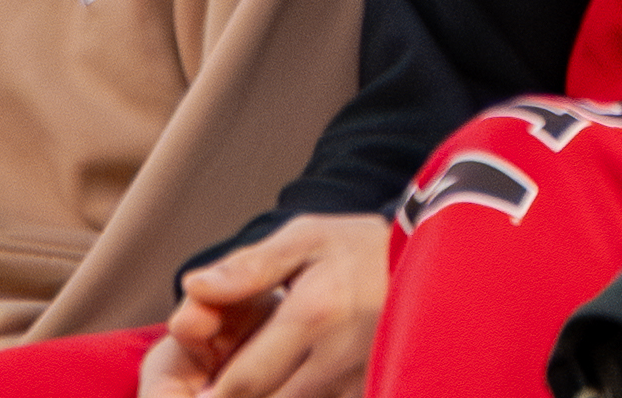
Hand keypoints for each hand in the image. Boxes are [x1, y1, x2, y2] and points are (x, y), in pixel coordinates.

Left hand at [147, 214, 386, 397]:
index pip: (245, 379)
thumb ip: (247, 268)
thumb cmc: (358, 248)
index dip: (213, 395)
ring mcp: (355, 383)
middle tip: (212, 391)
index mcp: (310, 317)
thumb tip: (192, 288)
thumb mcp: (303, 239)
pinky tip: (285, 382)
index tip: (194, 395)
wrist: (429, 262)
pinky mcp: (368, 391)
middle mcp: (333, 360)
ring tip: (248, 383)